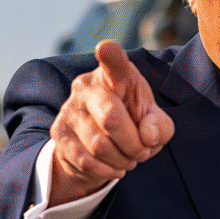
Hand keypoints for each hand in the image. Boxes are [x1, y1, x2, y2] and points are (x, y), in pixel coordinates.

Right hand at [48, 40, 173, 205]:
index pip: (113, 62)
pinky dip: (106, 171)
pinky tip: (115, 167)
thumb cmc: (132, 123)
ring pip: (99, 146)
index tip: (105, 47)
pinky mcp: (59, 133)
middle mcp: (86, 86)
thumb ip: (160, 126)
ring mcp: (69, 109)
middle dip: (133, 145)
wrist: (100, 146)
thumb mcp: (154, 121)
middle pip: (111, 120)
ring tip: (129, 159)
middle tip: (142, 151)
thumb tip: (147, 135)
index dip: (110, 55)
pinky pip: (86, 161)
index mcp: (114, 75)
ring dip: (122, 160)